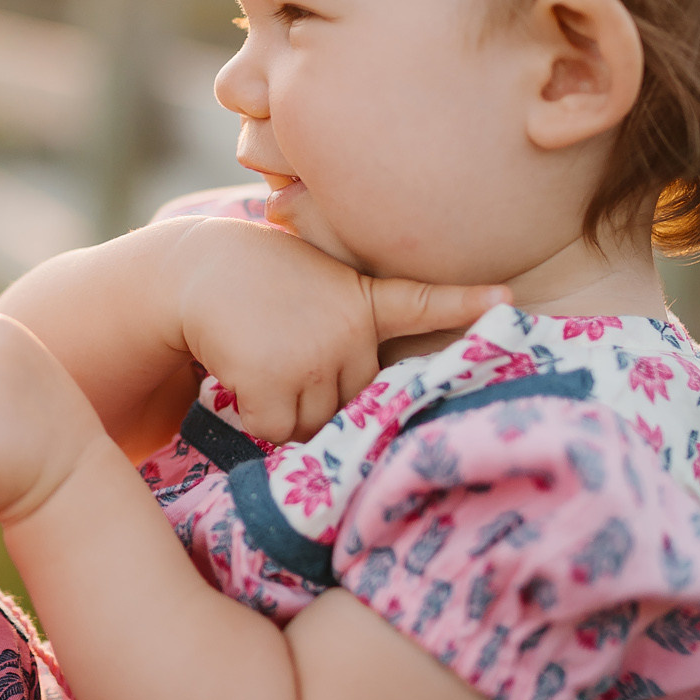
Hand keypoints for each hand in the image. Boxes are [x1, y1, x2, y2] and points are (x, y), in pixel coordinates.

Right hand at [170, 217, 506, 442]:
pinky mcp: (274, 378)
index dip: (465, 303)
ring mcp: (313, 354)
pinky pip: (277, 430)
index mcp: (362, 300)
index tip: (505, 300)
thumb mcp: (314, 284)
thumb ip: (344, 327)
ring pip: (314, 424)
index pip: (421, 303)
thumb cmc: (255, 281)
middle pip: (353, 402)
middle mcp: (347, 330)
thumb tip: (340, 410)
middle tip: (284, 354)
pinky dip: (256, 416)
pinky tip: (240, 371)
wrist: (194, 269)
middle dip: (320, 395)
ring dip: (286, 409)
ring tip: (261, 358)